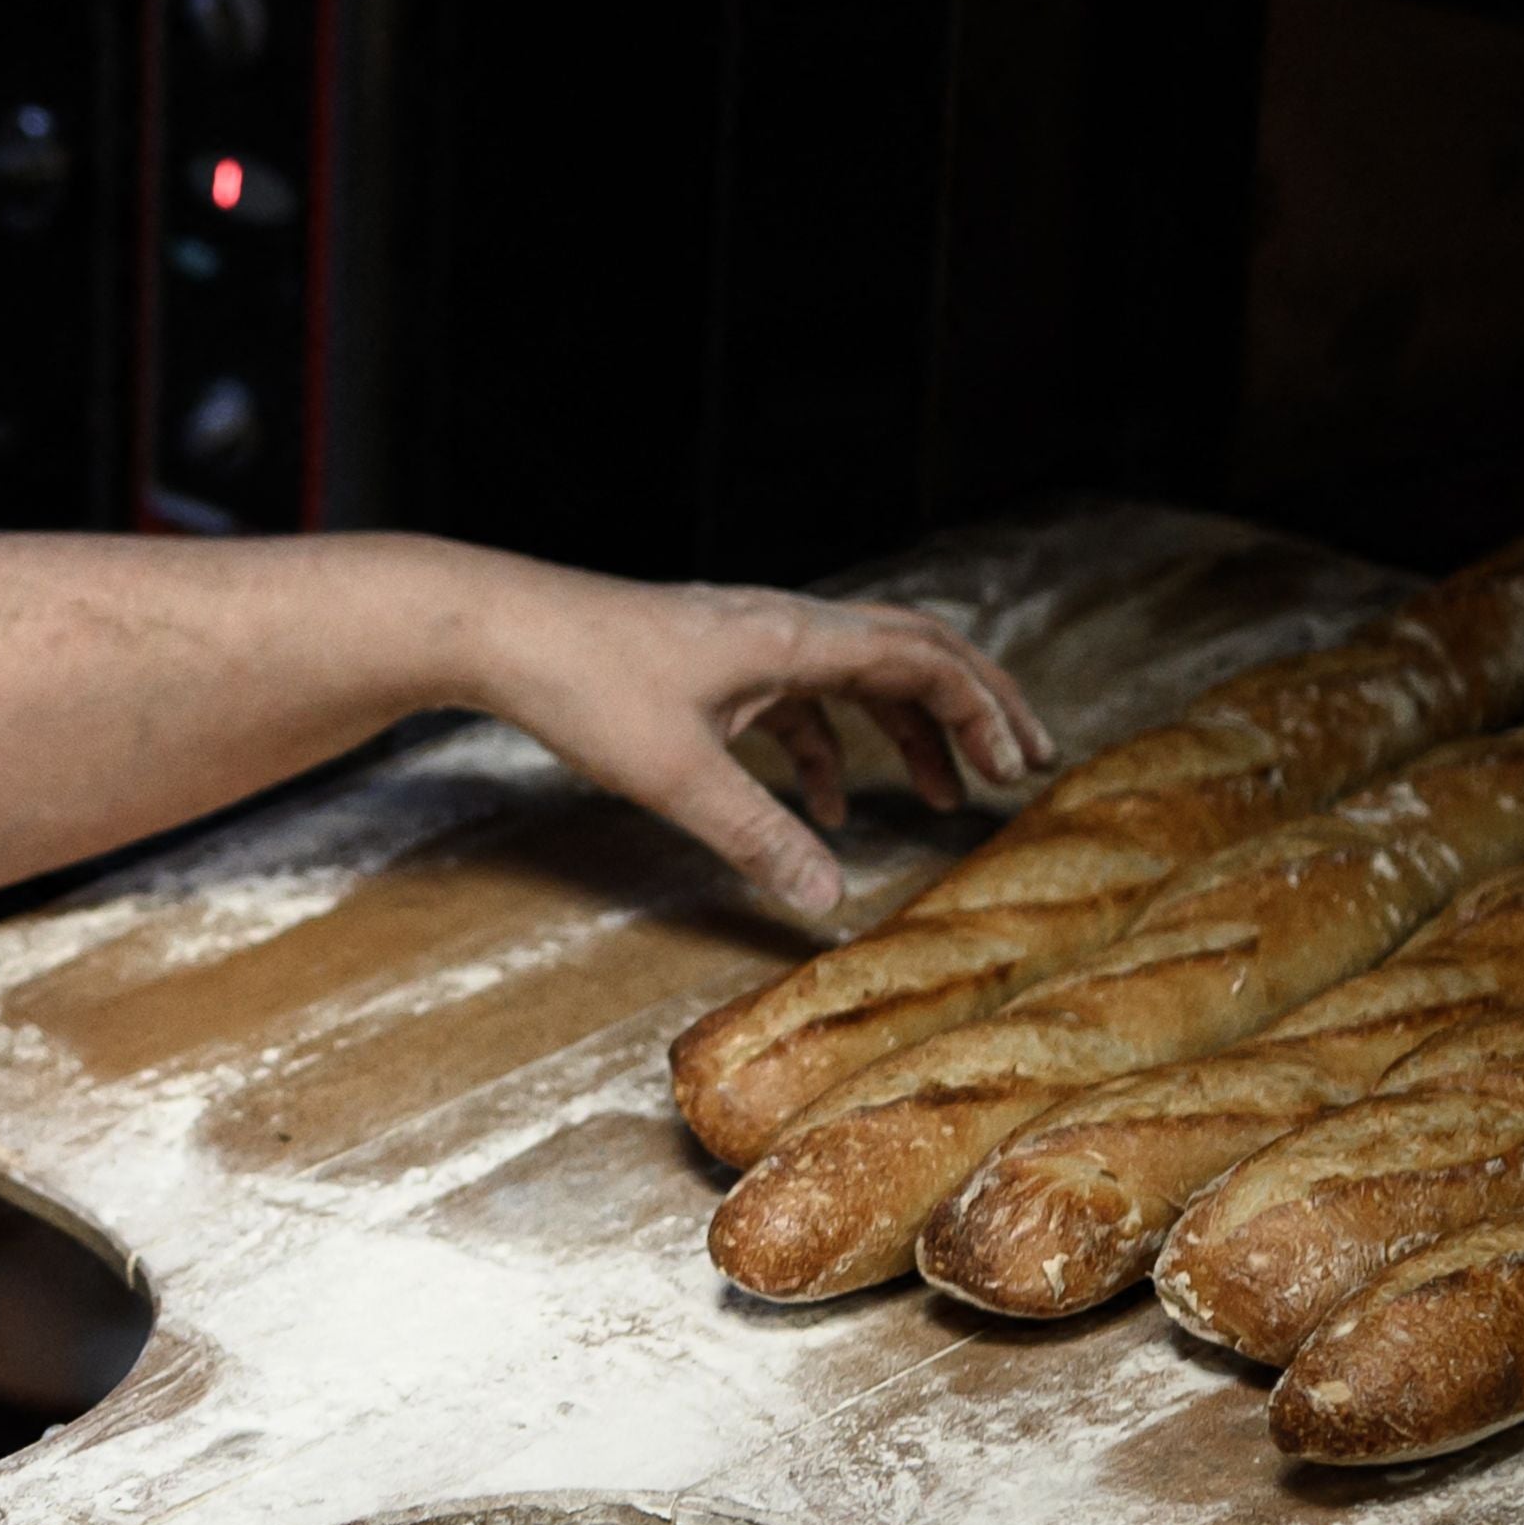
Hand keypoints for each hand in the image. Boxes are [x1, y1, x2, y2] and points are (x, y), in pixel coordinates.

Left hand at [464, 572, 1053, 921]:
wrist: (497, 628)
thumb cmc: (583, 684)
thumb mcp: (679, 776)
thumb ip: (759, 838)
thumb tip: (830, 900)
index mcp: (795, 636)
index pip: (923, 659)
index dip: (982, 711)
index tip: (1018, 771)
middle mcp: (784, 624)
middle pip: (910, 652)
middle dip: (974, 707)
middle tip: (1026, 761)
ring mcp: (748, 640)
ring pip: (856, 676)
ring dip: (906, 732)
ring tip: (943, 798)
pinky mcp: (713, 662)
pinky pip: (797, 699)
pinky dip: (827, 747)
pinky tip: (823, 811)